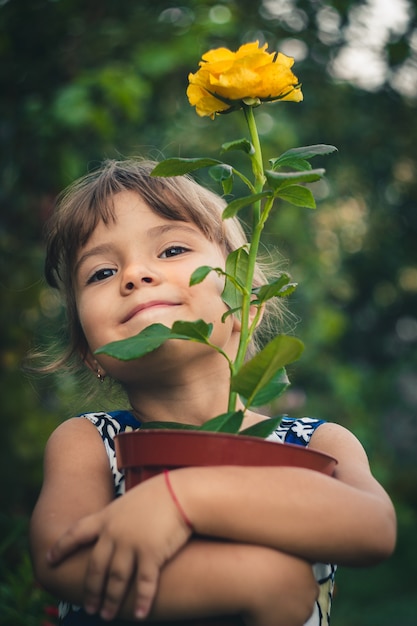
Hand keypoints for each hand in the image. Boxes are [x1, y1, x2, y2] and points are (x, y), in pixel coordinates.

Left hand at [47, 472, 192, 619]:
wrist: (181, 492)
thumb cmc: (160, 493)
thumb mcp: (131, 500)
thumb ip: (119, 516)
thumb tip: (113, 527)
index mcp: (107, 517)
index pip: (76, 533)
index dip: (61, 547)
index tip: (48, 560)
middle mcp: (114, 533)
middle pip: (96, 567)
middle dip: (91, 590)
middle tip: (89, 607)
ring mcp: (131, 544)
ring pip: (115, 580)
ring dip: (110, 600)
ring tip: (106, 615)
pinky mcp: (151, 554)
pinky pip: (143, 584)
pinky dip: (140, 601)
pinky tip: (138, 614)